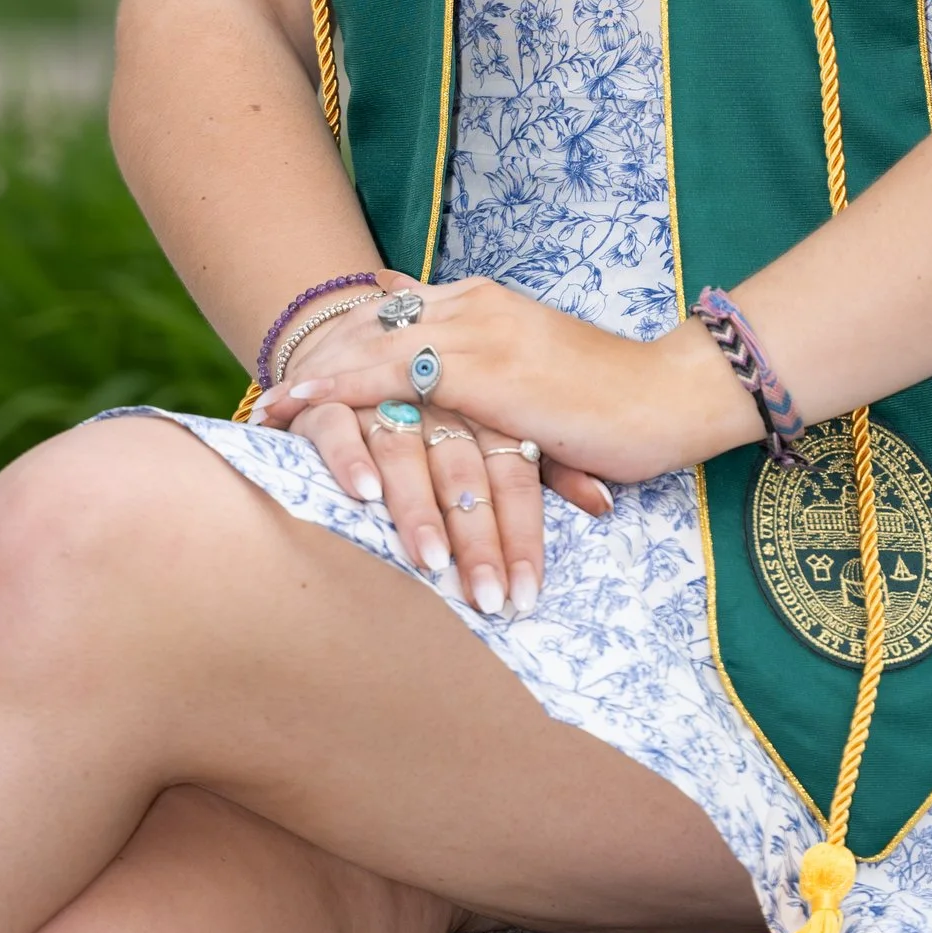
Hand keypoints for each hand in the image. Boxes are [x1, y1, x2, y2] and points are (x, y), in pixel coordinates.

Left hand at [263, 274, 752, 488]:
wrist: (670, 398)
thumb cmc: (614, 402)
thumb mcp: (541, 378)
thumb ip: (496, 373)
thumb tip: (455, 392)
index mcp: (487, 304)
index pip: (394, 311)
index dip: (344, 343)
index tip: (300, 374)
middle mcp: (474, 304)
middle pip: (370, 323)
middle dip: (314, 359)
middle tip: (263, 399)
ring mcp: (475, 330)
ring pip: (367, 344)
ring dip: (311, 379)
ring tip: (264, 409)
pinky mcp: (478, 367)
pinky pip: (386, 376)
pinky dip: (334, 391)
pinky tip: (298, 408)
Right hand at [273, 383, 588, 616]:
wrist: (358, 332)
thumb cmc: (443, 396)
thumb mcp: (502, 416)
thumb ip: (548, 459)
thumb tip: (603, 503)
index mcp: (487, 399)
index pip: (514, 472)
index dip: (522, 535)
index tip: (526, 596)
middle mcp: (438, 396)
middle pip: (465, 471)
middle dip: (478, 540)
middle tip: (486, 599)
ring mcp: (383, 391)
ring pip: (407, 451)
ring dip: (420, 508)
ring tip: (431, 561)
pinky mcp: (329, 395)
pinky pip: (340, 427)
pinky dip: (352, 458)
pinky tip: (364, 495)